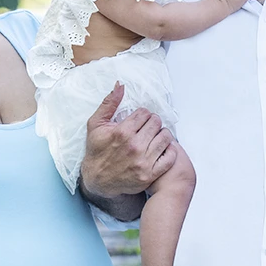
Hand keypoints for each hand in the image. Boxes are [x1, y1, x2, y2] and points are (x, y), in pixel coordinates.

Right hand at [80, 82, 176, 197]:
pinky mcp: (150, 174)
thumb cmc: (96, 152)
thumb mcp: (95, 125)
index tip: (140, 120)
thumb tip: (120, 85)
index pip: (145, 113)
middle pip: (156, 123)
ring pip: (165, 137)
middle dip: (152, 123)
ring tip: (155, 137)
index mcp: (122, 132)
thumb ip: (109, 103)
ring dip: (162, 134)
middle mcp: (134, 147)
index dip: (143, 115)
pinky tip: (161, 149)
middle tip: (148, 128)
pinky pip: (170, 157)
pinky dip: (169, 150)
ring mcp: (143, 161)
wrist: (97, 180)